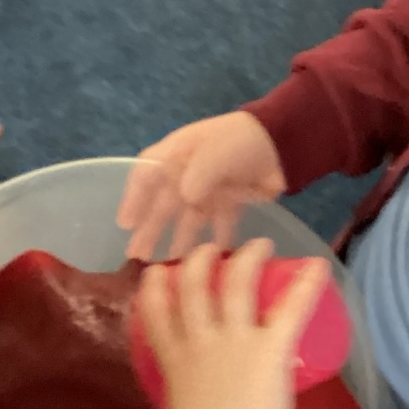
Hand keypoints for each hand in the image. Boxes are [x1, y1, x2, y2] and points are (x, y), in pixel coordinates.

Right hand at [118, 112, 283, 260]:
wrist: (284, 141)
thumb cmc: (240, 140)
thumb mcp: (215, 151)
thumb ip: (199, 173)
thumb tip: (186, 198)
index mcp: (177, 155)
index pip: (145, 175)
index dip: (133, 199)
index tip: (125, 225)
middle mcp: (187, 174)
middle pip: (163, 204)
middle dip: (150, 230)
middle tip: (137, 258)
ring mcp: (209, 190)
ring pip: (188, 219)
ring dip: (178, 241)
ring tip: (167, 267)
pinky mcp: (229, 203)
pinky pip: (217, 226)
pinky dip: (215, 243)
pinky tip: (210, 264)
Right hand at [140, 242, 329, 408]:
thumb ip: (192, 400)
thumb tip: (207, 407)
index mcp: (173, 363)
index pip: (154, 313)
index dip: (155, 287)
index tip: (159, 272)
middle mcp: (198, 341)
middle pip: (191, 284)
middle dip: (201, 260)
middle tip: (214, 251)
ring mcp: (233, 341)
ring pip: (235, 281)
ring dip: (249, 257)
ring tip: (261, 245)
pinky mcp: (268, 349)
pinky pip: (289, 307)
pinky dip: (306, 283)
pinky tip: (317, 266)